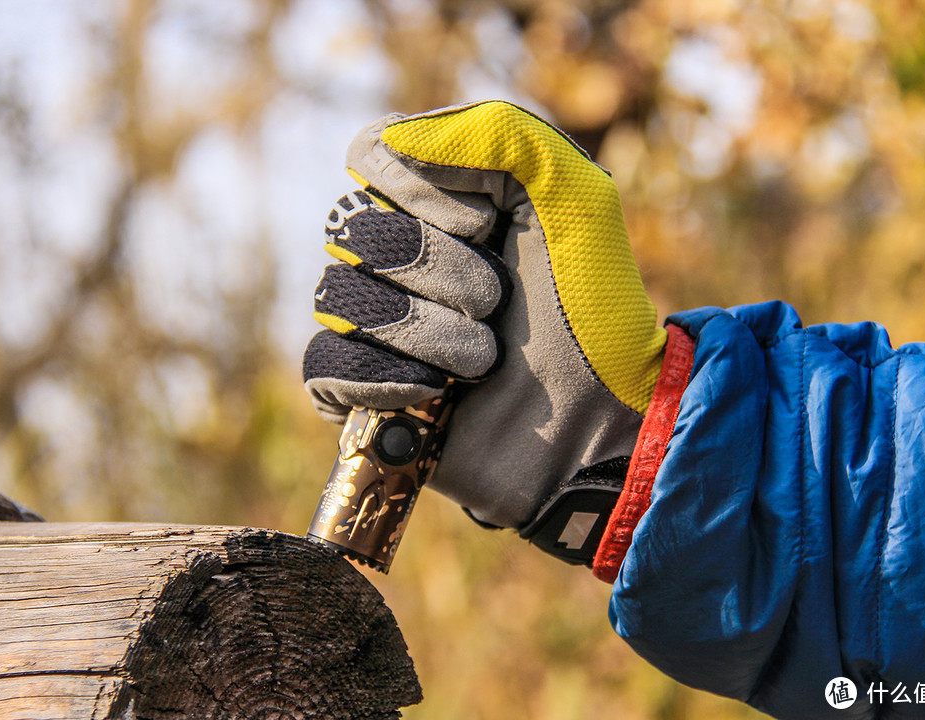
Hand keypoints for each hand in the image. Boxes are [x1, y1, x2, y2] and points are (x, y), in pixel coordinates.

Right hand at [304, 101, 665, 556]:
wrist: (600, 417)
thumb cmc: (591, 308)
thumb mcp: (573, 195)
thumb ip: (498, 134)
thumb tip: (389, 146)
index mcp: (438, 198)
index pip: (373, 156)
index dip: (422, 192)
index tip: (489, 226)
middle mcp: (398, 255)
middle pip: (354, 230)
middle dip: (440, 270)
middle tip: (499, 303)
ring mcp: (376, 323)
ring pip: (339, 298)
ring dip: (427, 331)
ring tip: (485, 360)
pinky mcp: (363, 391)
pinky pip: (325, 367)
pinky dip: (382, 377)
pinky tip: (436, 394)